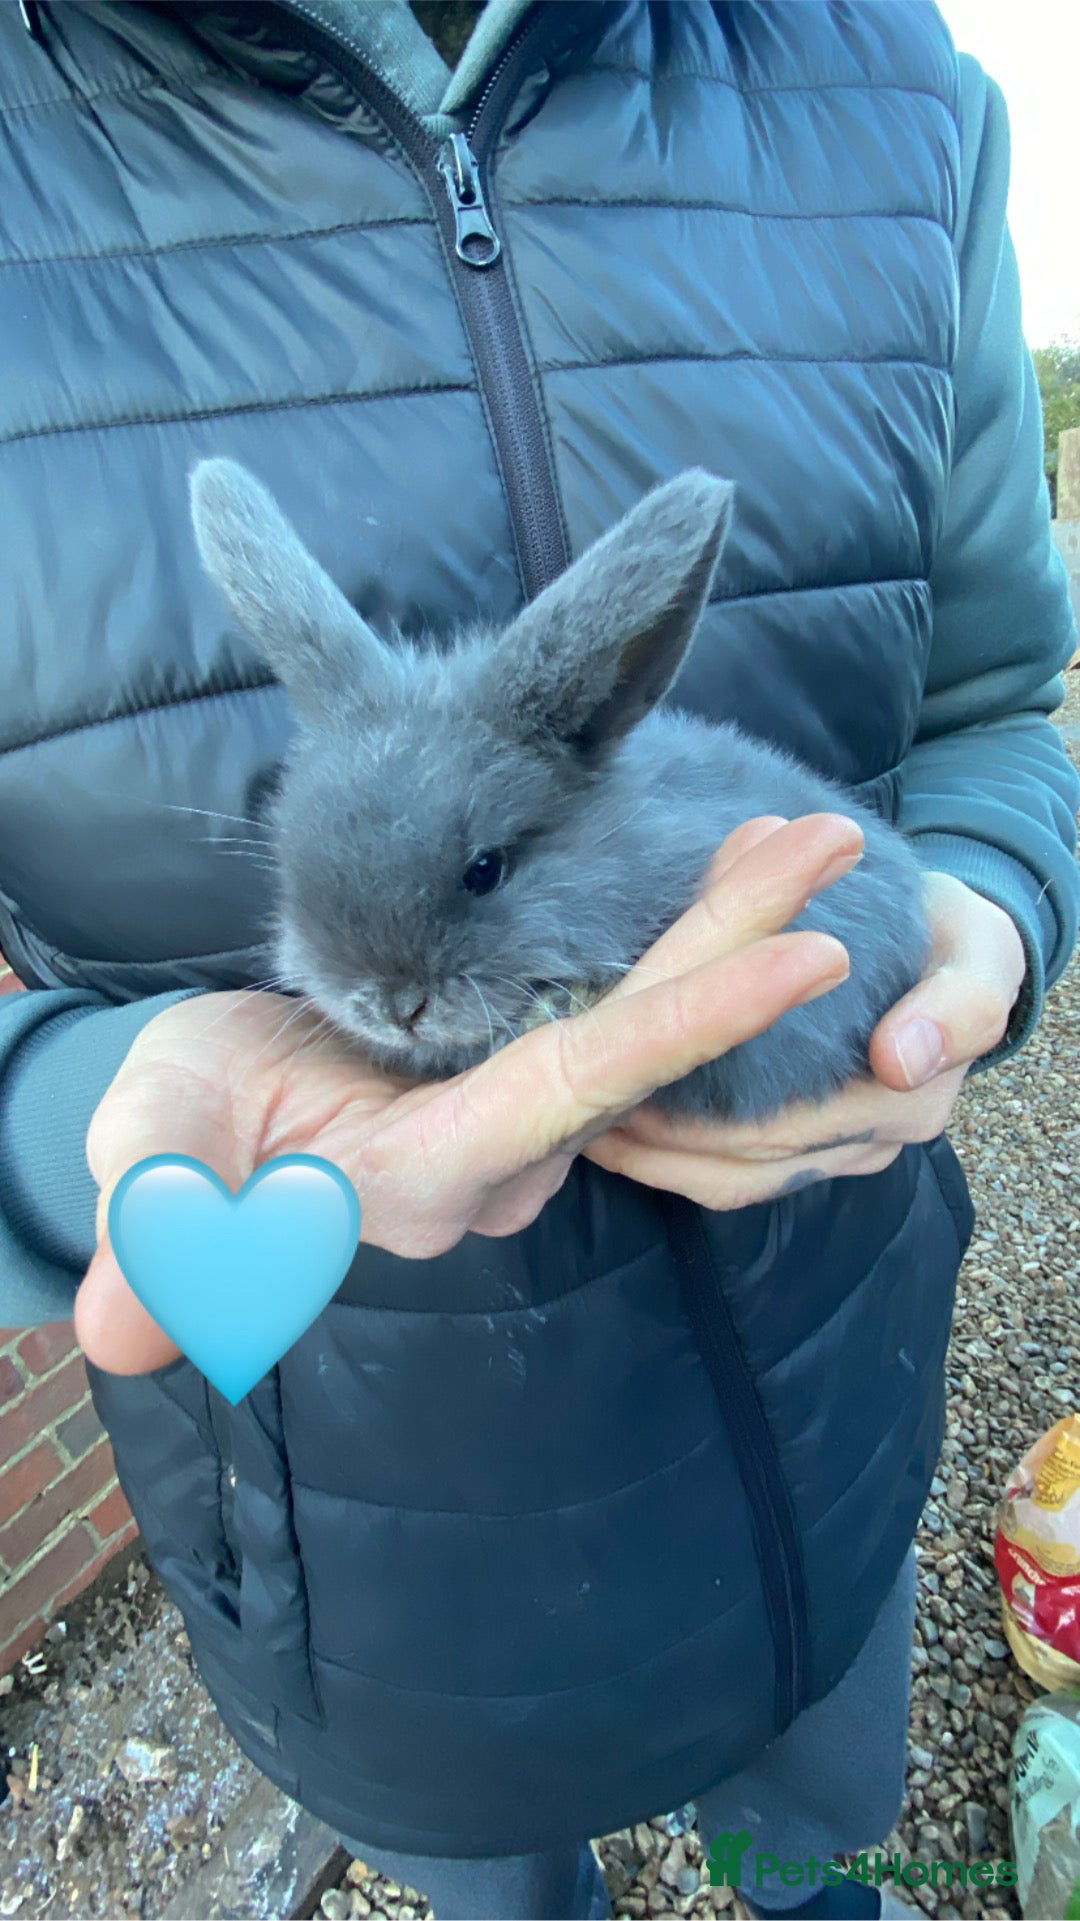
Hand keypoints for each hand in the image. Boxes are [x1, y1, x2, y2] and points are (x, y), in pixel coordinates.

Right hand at [75, 813, 861, 1375]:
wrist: (213, 1130)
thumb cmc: (185, 1135)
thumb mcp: (159, 1153)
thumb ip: (162, 1225)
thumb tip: (119, 1322)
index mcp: (436, 1167)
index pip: (579, 1086)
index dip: (687, 1024)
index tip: (802, 959)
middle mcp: (509, 1149)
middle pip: (649, 1038)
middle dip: (746, 938)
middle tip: (838, 841)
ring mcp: (523, 1114)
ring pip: (650, 1012)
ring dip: (731, 922)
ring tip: (812, 833)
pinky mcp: (522, 1073)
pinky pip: (624, 1002)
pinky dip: (684, 936)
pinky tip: (733, 870)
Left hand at [582, 844, 1026, 1210]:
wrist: (945, 949)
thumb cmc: (952, 942)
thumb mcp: (978, 952)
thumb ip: (957, 1003)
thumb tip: (902, 1060)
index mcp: (914, 1096)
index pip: (806, 1117)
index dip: (718, 1116)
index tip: (640, 1093)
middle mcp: (876, 1140)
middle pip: (754, 1152)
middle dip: (667, 1133)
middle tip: (584, 1100)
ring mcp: (839, 1153)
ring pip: (736, 1176)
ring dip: (659, 1155)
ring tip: (587, 1122)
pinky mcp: (807, 1154)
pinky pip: (734, 1179)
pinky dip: (673, 1161)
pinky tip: (614, 1132)